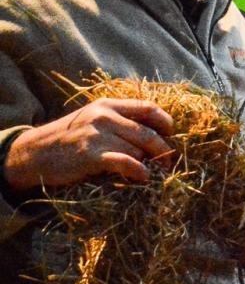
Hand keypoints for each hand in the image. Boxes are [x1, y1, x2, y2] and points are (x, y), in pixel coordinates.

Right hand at [4, 99, 176, 190]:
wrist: (34, 153)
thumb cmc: (68, 139)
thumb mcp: (92, 120)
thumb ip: (119, 121)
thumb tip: (154, 134)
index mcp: (107, 105)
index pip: (148, 107)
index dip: (166, 122)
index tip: (171, 135)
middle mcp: (104, 116)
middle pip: (148, 132)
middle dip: (164, 149)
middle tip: (170, 161)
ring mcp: (97, 135)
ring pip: (138, 149)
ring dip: (150, 163)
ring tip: (154, 171)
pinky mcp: (91, 155)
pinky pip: (126, 162)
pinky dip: (140, 171)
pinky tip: (143, 177)